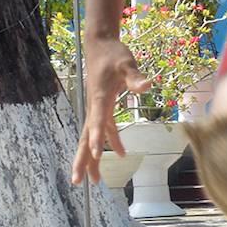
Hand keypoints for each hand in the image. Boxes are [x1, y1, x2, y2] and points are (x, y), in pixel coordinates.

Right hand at [72, 35, 149, 185]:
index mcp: (100, 99)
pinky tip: (120, 154)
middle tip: (78, 181)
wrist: (101, 45)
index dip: (96, 138)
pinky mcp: (102, 107)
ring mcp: (97, 109)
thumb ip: (135, 76)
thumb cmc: (114, 53)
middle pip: (86, 138)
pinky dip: (110, 142)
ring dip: (92, 158)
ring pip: (91, 138)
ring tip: (94, 180)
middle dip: (83, 160)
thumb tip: (147, 85)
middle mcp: (94, 107)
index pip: (97, 122)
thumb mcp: (127, 63)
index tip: (96, 154)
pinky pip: (104, 130)